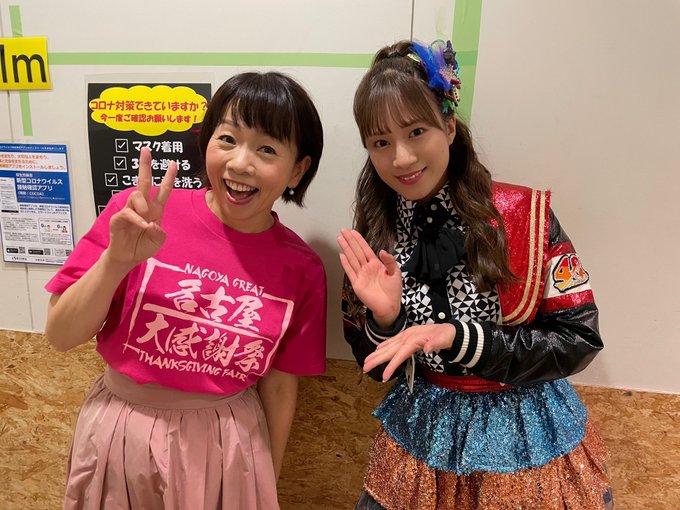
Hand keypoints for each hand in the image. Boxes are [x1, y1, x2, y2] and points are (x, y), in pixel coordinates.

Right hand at [106, 147, 177, 268]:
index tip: (173, 163)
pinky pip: (128, 213)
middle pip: (143, 181)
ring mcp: (130, 210)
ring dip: (143, 205)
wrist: (128, 258)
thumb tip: (152, 223)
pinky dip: (137, 219)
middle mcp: (143, 207)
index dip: (168, 177)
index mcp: (155, 209)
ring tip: (146, 218)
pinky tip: (143, 225)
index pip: (163, 190)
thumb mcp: (158, 241)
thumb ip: (159, 232)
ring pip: (136, 195)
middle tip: (146, 149)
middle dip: (145, 165)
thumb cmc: (143, 246)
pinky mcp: (119, 218)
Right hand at [337, 228, 401, 326]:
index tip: (353, 232)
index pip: (365, 249)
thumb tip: (382, 251)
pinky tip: (341, 255)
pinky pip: (350, 271)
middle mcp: (367, 268)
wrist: (389, 306)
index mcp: (376, 264)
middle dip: (350, 241)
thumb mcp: (395, 273)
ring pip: (352, 259)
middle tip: (343, 231)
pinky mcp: (357, 283)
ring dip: (346, 249)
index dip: (359, 240)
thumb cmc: (393, 291)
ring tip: (340, 239)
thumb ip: (390, 261)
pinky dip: (345, 264)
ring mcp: (361, 275)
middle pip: (356, 251)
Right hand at [363, 323, 456, 380]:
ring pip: (388, 346)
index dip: (391, 365)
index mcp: (413, 339)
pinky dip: (383, 347)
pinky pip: (392, 342)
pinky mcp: (406, 336)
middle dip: (376, 359)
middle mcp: (406, 337)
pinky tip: (378, 350)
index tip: (384, 377)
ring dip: (376, 354)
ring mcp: (405, 336)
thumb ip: (435, 344)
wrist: (449, 329)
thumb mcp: (444, 339)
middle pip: (389, 350)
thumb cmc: (446, 335)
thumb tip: (427, 349)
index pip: (399, 354)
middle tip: (365, 368)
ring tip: (366, 361)